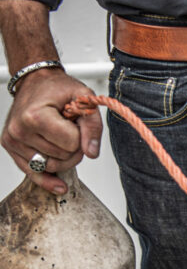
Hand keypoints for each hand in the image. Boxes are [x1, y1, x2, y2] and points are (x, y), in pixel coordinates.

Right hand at [1, 67, 102, 194]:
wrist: (36, 82)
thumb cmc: (57, 88)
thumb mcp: (83, 97)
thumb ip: (92, 125)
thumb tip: (92, 152)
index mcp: (35, 116)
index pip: (71, 143)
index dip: (82, 135)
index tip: (78, 122)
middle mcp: (20, 131)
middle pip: (61, 157)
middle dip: (74, 146)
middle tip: (71, 128)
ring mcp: (13, 141)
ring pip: (50, 167)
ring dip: (64, 157)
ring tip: (62, 136)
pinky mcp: (11, 148)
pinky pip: (31, 173)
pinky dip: (47, 180)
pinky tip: (59, 186)